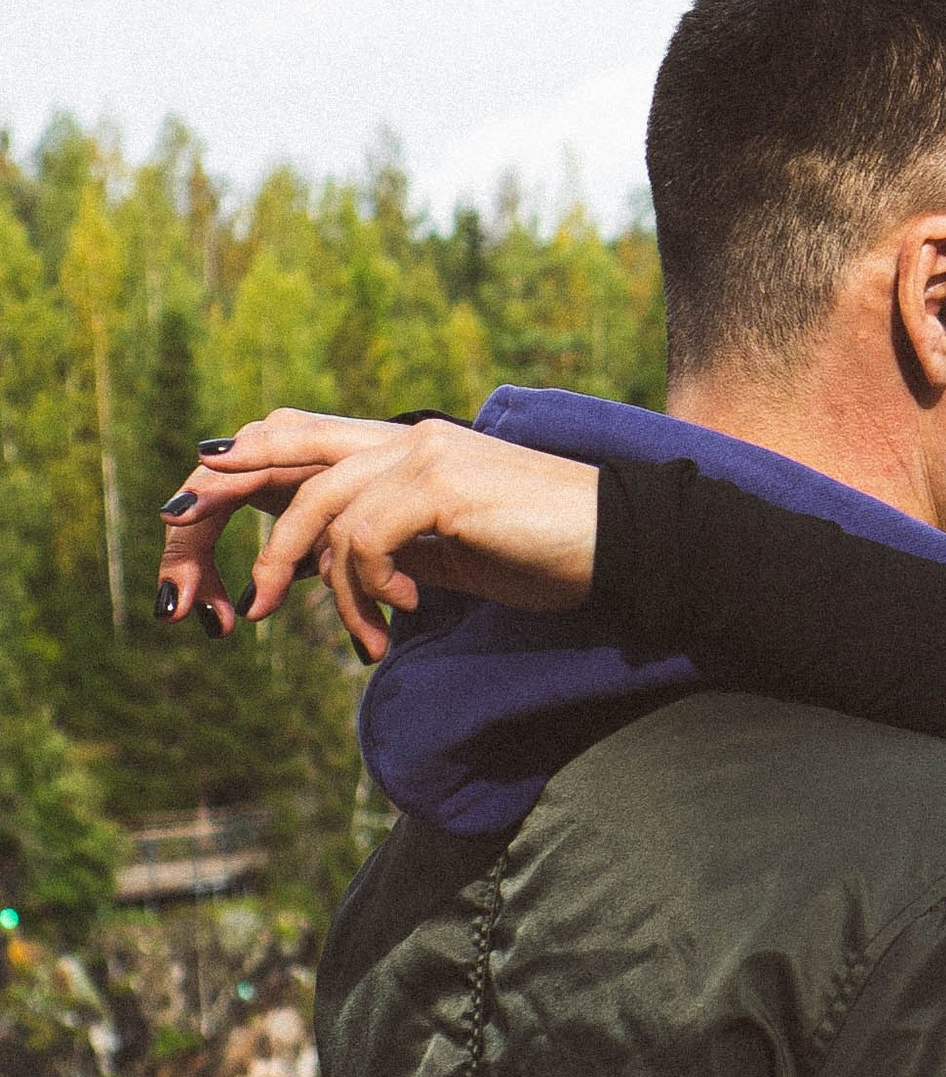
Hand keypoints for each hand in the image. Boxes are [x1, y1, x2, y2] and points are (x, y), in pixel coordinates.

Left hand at [157, 412, 602, 659]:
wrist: (623, 546)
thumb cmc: (546, 554)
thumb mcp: (448, 550)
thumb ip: (391, 542)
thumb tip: (332, 570)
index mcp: (400, 447)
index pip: (290, 437)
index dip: (233, 469)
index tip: (190, 527)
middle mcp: (403, 437)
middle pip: (274, 448)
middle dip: (217, 508)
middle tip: (199, 591)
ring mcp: (422, 454)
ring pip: (317, 510)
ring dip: (311, 584)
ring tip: (353, 639)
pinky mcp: (442, 486)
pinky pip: (364, 540)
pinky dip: (367, 590)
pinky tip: (403, 621)